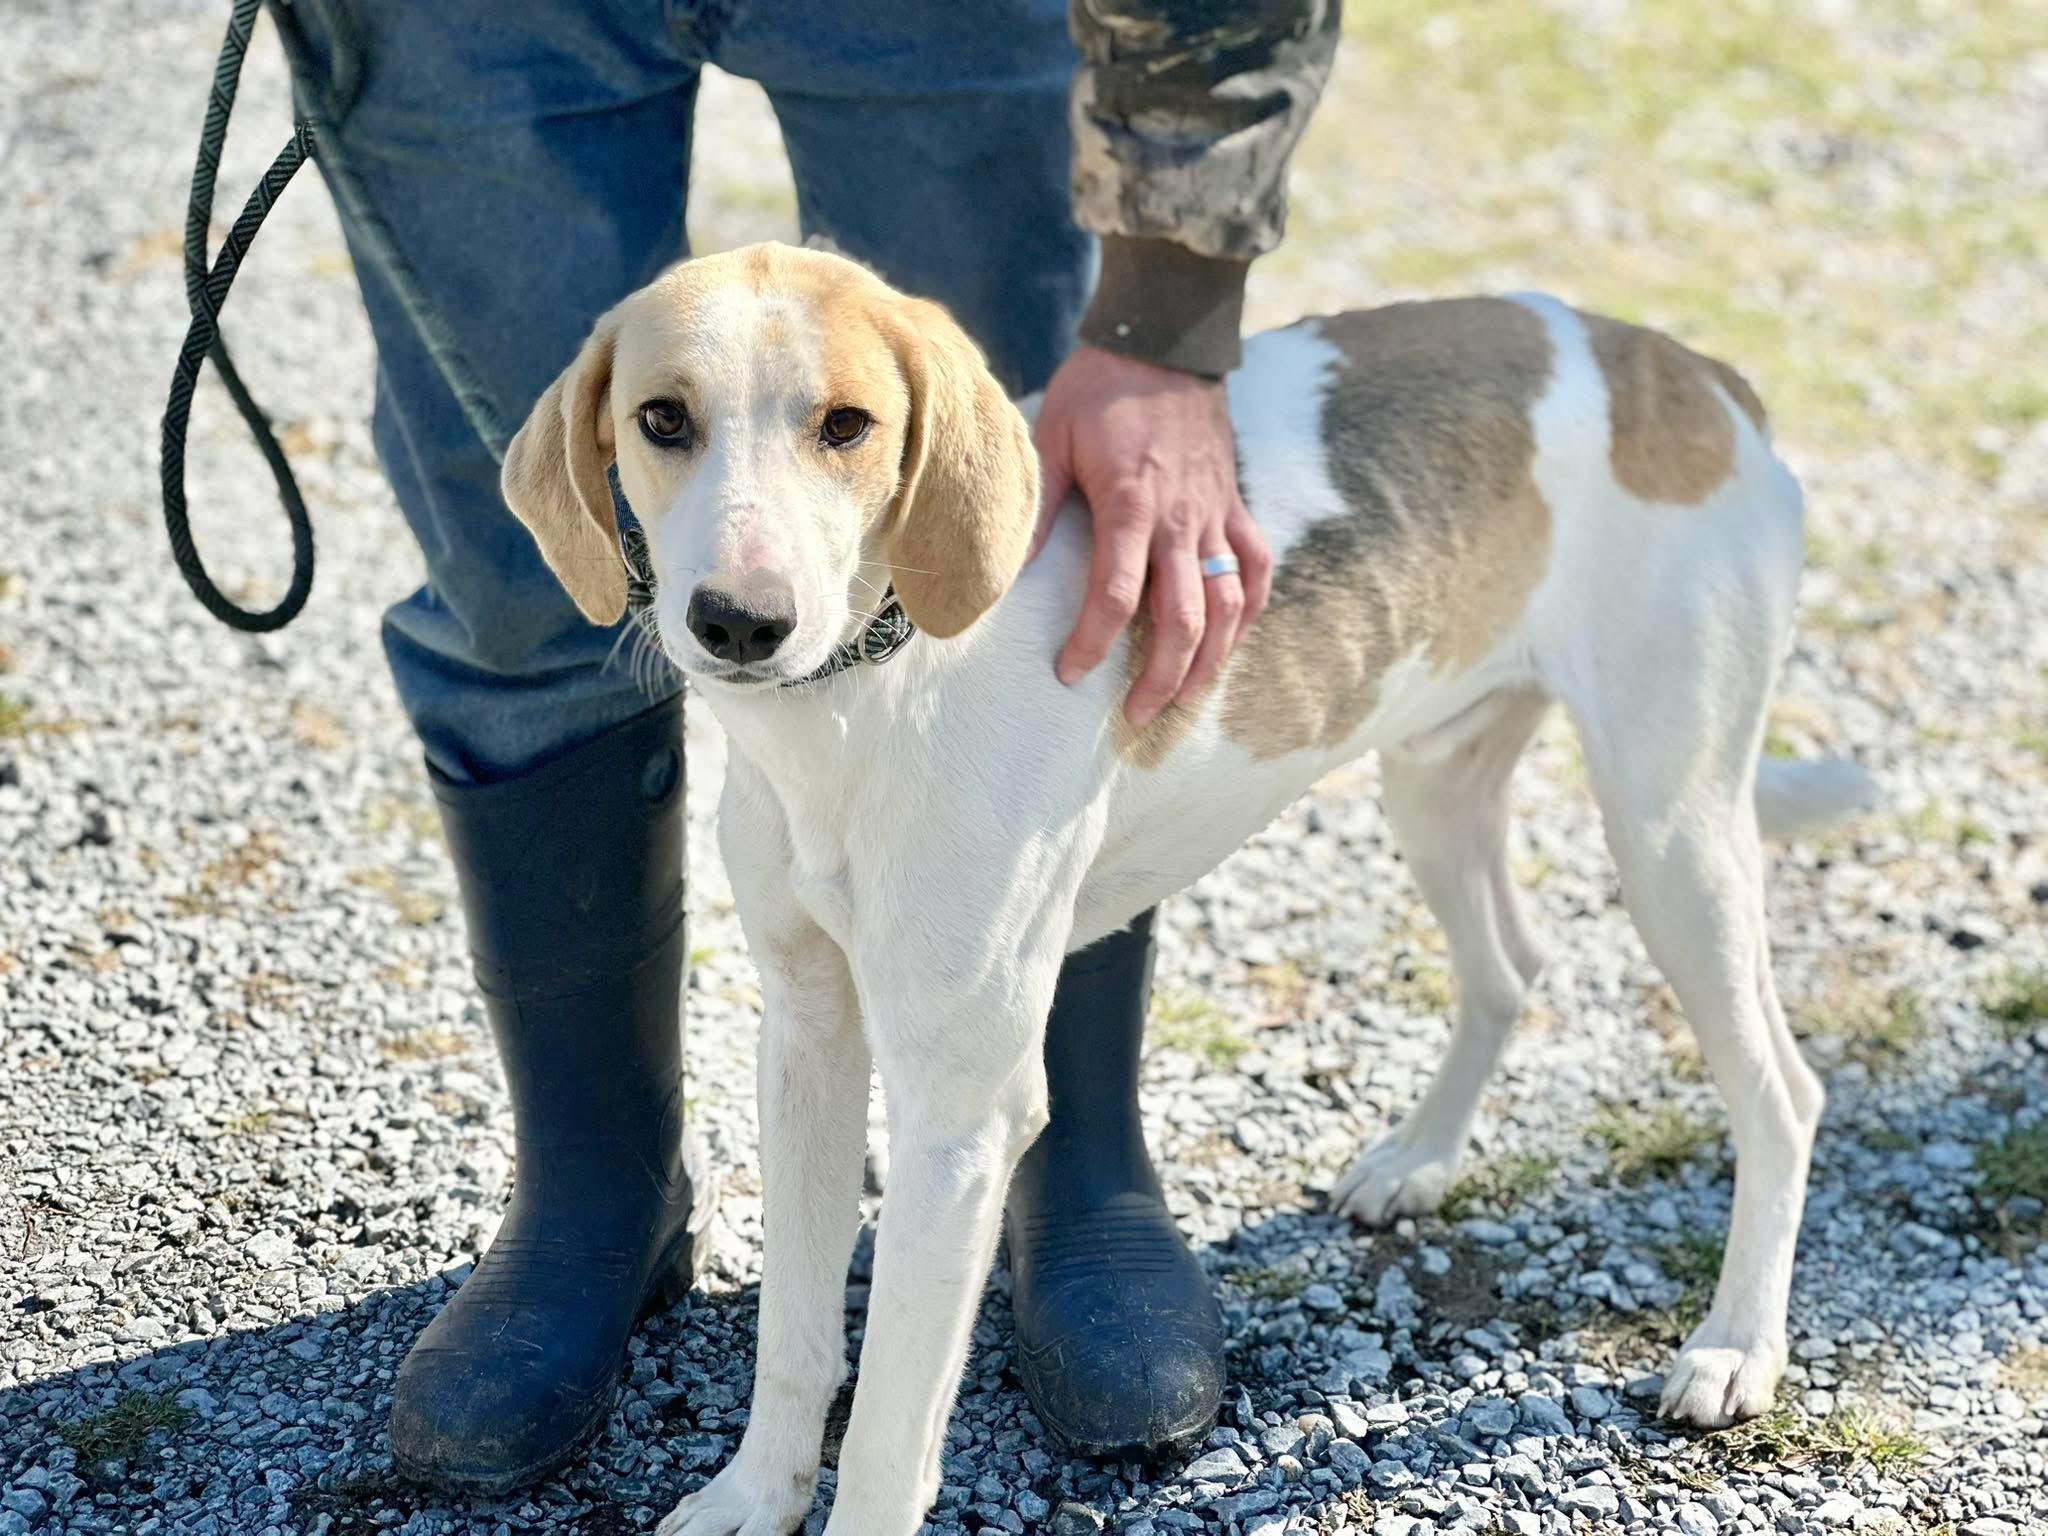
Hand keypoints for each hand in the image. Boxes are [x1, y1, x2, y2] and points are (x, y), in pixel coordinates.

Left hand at [1032, 346, 1272, 727]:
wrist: (1165, 341)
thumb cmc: (1100, 389)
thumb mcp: (1052, 439)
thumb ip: (1036, 510)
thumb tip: (1009, 571)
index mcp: (1132, 505)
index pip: (1116, 596)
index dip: (1093, 643)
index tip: (1070, 673)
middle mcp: (1183, 519)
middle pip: (1186, 620)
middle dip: (1163, 677)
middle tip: (1135, 714)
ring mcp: (1217, 514)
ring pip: (1230, 606)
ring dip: (1211, 661)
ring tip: (1183, 697)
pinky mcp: (1236, 504)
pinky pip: (1256, 569)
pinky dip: (1248, 611)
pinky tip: (1231, 641)